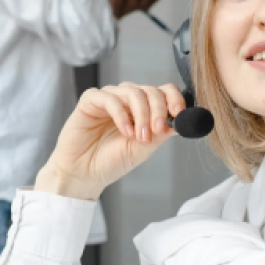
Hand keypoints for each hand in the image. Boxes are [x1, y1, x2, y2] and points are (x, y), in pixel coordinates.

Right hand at [34, 83, 185, 200]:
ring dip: (142, 114)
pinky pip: (110, 98)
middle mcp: (127, 100)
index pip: (163, 91)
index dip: (175, 99)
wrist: (84, 174)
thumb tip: (180, 122)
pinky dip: (121, 115)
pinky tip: (125, 132)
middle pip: (151, 90)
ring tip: (139, 137)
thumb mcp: (143, 149)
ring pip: (133, 92)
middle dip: (158, 110)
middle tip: (157, 131)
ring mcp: (110, 98)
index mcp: (143, 108)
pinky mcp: (90, 100)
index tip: (179, 114)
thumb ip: (160, 133)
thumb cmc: (111, 161)